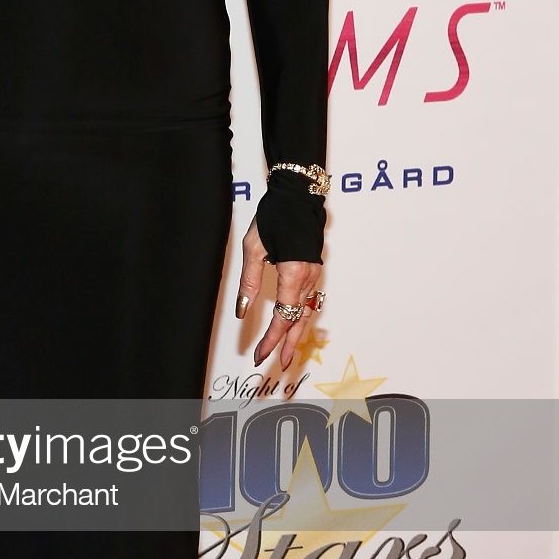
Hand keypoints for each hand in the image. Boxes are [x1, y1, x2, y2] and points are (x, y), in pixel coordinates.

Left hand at [235, 222, 321, 371]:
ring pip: (307, 312)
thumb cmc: (275, 216)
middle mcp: (309, 277)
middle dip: (287, 344)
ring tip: (286, 352)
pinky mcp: (315, 269)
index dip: (271, 339)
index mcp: (294, 273)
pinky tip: (295, 325)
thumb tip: (242, 310)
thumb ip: (249, 281)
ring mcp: (315, 273)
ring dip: (296, 334)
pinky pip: (310, 300)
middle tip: (277, 364)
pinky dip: (302, 317)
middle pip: (299, 320)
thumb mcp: (253, 248)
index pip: (283, 317)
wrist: (299, 194)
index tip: (260, 354)